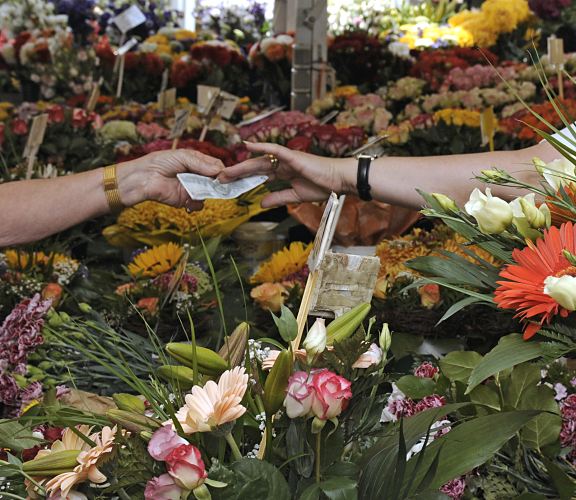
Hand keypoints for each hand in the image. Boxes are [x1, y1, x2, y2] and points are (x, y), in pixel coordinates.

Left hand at [117, 149, 224, 209]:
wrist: (143, 178)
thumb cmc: (160, 162)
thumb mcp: (183, 156)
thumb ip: (202, 164)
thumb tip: (220, 171)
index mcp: (197, 162)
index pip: (216, 166)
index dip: (222, 171)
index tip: (226, 175)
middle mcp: (197, 176)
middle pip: (216, 181)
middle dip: (219, 183)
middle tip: (219, 184)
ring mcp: (192, 189)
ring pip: (209, 193)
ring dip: (209, 193)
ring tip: (202, 189)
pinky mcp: (185, 200)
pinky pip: (198, 204)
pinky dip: (197, 203)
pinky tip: (190, 199)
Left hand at [218, 142, 347, 207]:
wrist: (339, 181)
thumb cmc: (323, 185)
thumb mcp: (295, 196)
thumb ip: (278, 198)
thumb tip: (261, 203)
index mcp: (283, 173)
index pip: (259, 176)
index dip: (245, 180)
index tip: (230, 185)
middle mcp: (282, 164)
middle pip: (255, 167)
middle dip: (237, 173)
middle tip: (220, 178)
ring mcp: (287, 159)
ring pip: (260, 160)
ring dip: (242, 165)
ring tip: (227, 171)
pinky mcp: (293, 156)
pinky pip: (274, 150)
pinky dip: (261, 147)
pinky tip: (247, 146)